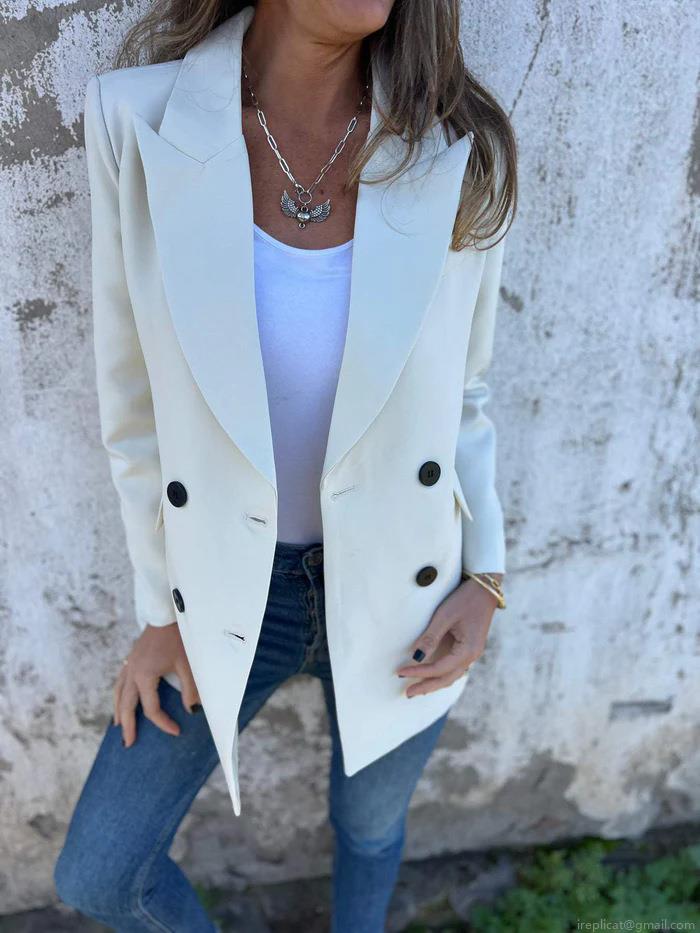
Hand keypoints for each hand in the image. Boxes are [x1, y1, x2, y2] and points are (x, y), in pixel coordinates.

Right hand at [114, 623, 200, 747]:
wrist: (166, 614)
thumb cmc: (178, 637)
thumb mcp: (187, 664)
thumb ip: (190, 689)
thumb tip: (193, 711)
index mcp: (145, 675)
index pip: (151, 708)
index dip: (163, 723)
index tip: (176, 731)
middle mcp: (132, 672)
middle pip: (126, 705)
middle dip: (128, 726)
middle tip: (128, 744)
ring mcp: (129, 665)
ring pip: (118, 694)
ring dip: (119, 711)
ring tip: (119, 726)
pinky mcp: (131, 658)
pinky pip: (119, 683)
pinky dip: (118, 696)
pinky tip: (121, 700)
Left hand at [395, 575, 499, 697]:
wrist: (485, 588)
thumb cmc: (465, 599)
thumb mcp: (445, 616)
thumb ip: (431, 637)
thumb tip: (416, 656)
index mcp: (468, 650)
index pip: (439, 668)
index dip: (418, 672)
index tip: (400, 672)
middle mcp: (472, 655)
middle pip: (447, 678)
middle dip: (427, 687)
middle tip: (407, 693)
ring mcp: (472, 652)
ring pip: (451, 675)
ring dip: (434, 683)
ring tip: (416, 689)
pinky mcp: (468, 647)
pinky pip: (454, 667)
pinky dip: (441, 674)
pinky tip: (431, 676)